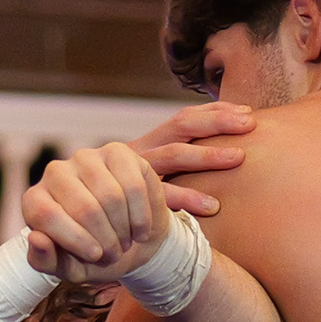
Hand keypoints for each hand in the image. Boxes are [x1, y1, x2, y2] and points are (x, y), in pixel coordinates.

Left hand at [20, 141, 180, 281]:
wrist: (132, 243)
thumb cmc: (95, 255)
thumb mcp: (70, 268)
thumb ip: (46, 260)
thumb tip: (36, 239)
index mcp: (35, 201)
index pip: (46, 215)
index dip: (76, 241)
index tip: (95, 256)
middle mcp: (55, 173)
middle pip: (83, 208)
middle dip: (106, 240)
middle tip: (113, 253)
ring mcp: (86, 158)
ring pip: (111, 196)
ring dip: (124, 229)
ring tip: (125, 241)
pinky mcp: (117, 152)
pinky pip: (133, 185)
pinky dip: (141, 215)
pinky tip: (140, 228)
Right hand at [122, 101, 252, 218]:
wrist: (71, 209)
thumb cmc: (116, 196)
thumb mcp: (143, 175)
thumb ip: (171, 165)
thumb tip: (216, 158)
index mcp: (148, 143)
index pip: (183, 117)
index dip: (214, 111)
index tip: (246, 111)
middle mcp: (141, 150)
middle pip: (181, 126)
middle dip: (217, 123)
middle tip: (249, 125)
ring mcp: (133, 171)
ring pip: (173, 155)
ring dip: (207, 155)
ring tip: (238, 158)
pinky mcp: (129, 198)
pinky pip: (159, 196)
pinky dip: (185, 199)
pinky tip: (211, 206)